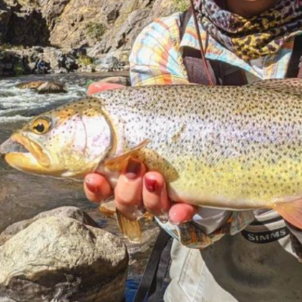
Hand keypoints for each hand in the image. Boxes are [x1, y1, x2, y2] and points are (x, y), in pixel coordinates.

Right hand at [83, 82, 197, 224]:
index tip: (93, 176)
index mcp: (123, 171)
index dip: (94, 188)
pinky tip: (181, 207)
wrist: (208, 129)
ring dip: (150, 197)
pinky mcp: (189, 200)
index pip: (101, 188)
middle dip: (126, 190)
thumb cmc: (166, 122)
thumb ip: (120, 100)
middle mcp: (141, 188)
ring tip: (156, 176)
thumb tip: (94, 87)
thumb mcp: (146, 108)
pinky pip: (182, 214)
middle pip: (123, 202)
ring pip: (149, 209)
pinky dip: (180, 213)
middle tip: (134, 168)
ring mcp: (165, 196)